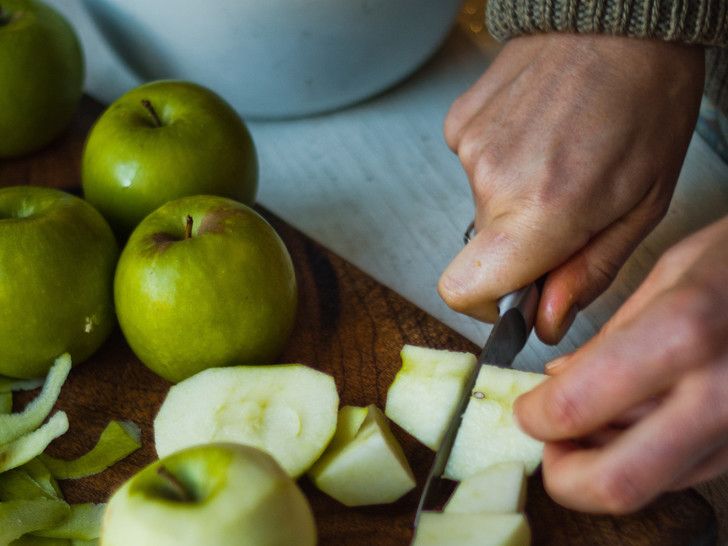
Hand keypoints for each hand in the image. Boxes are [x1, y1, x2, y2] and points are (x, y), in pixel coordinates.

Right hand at [438, 33, 703, 341]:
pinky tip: (539, 134)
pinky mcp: (460, 122)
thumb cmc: (647, 104)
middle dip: (521, 244)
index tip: (520, 292)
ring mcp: (470, 146)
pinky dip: (505, 163)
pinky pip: (474, 167)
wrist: (618, 20)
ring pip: (481, 207)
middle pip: (481, 250)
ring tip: (559, 156)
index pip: (463, 289)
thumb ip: (587, 274)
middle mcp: (492, 180)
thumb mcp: (641, 206)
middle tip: (567, 206)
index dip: (488, 304)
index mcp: (542, 211)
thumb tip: (545, 321)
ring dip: (516, 198)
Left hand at [514, 215, 727, 513]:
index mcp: (682, 333)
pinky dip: (645, 458)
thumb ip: (610, 335)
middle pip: (616, 483)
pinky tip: (635, 423)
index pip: (575, 407)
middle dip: (565, 476)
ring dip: (604, 465)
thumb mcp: (672, 274)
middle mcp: (718, 395)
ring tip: (591, 424)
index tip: (526, 410)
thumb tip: (559, 380)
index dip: (534, 419)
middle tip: (550, 444)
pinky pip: (685, 472)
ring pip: (651, 485)